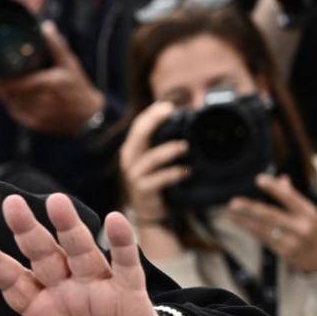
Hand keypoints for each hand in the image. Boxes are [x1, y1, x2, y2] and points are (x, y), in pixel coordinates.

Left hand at [0, 22, 103, 136]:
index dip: (1, 78)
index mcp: (49, 84)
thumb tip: (45, 26)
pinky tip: (7, 96)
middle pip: (10, 94)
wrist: (89, 117)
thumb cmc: (78, 87)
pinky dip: (10, 103)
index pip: (17, 83)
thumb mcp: (70, 64)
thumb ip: (56, 45)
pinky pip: (15, 113)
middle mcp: (42, 102)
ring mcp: (37, 115)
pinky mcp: (35, 124)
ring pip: (10, 104)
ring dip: (2, 94)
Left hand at [0, 194, 163, 315]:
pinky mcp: (130, 293)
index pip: (13, 281)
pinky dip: (122, 242)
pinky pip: (125, 264)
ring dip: (69, 227)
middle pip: (42, 256)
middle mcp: (65, 290)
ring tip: (57, 203)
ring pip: (79, 252)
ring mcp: (97, 287)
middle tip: (11, 204)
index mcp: (40, 308)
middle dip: (27, 231)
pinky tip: (115, 221)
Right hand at [119, 101, 189, 231]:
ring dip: (168, 151)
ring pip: (150, 158)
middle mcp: (130, 159)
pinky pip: (158, 179)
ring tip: (185, 146)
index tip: (169, 105)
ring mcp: (134, 175)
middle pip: (139, 135)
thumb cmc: (156, 179)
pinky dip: (172, 174)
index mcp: (132, 147)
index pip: (139, 124)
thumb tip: (186, 120)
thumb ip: (164, 142)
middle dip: (155, 121)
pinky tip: (186, 172)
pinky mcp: (143, 190)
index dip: (152, 113)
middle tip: (172, 114)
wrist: (149, 210)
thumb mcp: (155, 159)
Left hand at [227, 174, 316, 273]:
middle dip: (251, 209)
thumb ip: (293, 197)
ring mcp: (293, 242)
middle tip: (234, 203)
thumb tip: (281, 178)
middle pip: (272, 216)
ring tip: (229, 213)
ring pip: (263, 229)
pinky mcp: (284, 253)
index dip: (274, 188)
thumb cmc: (315, 230)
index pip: (290, 198)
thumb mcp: (310, 212)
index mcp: (309, 213)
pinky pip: (263, 239)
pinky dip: (248, 230)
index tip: (259, 179)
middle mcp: (301, 228)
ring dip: (243, 221)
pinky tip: (238, 223)